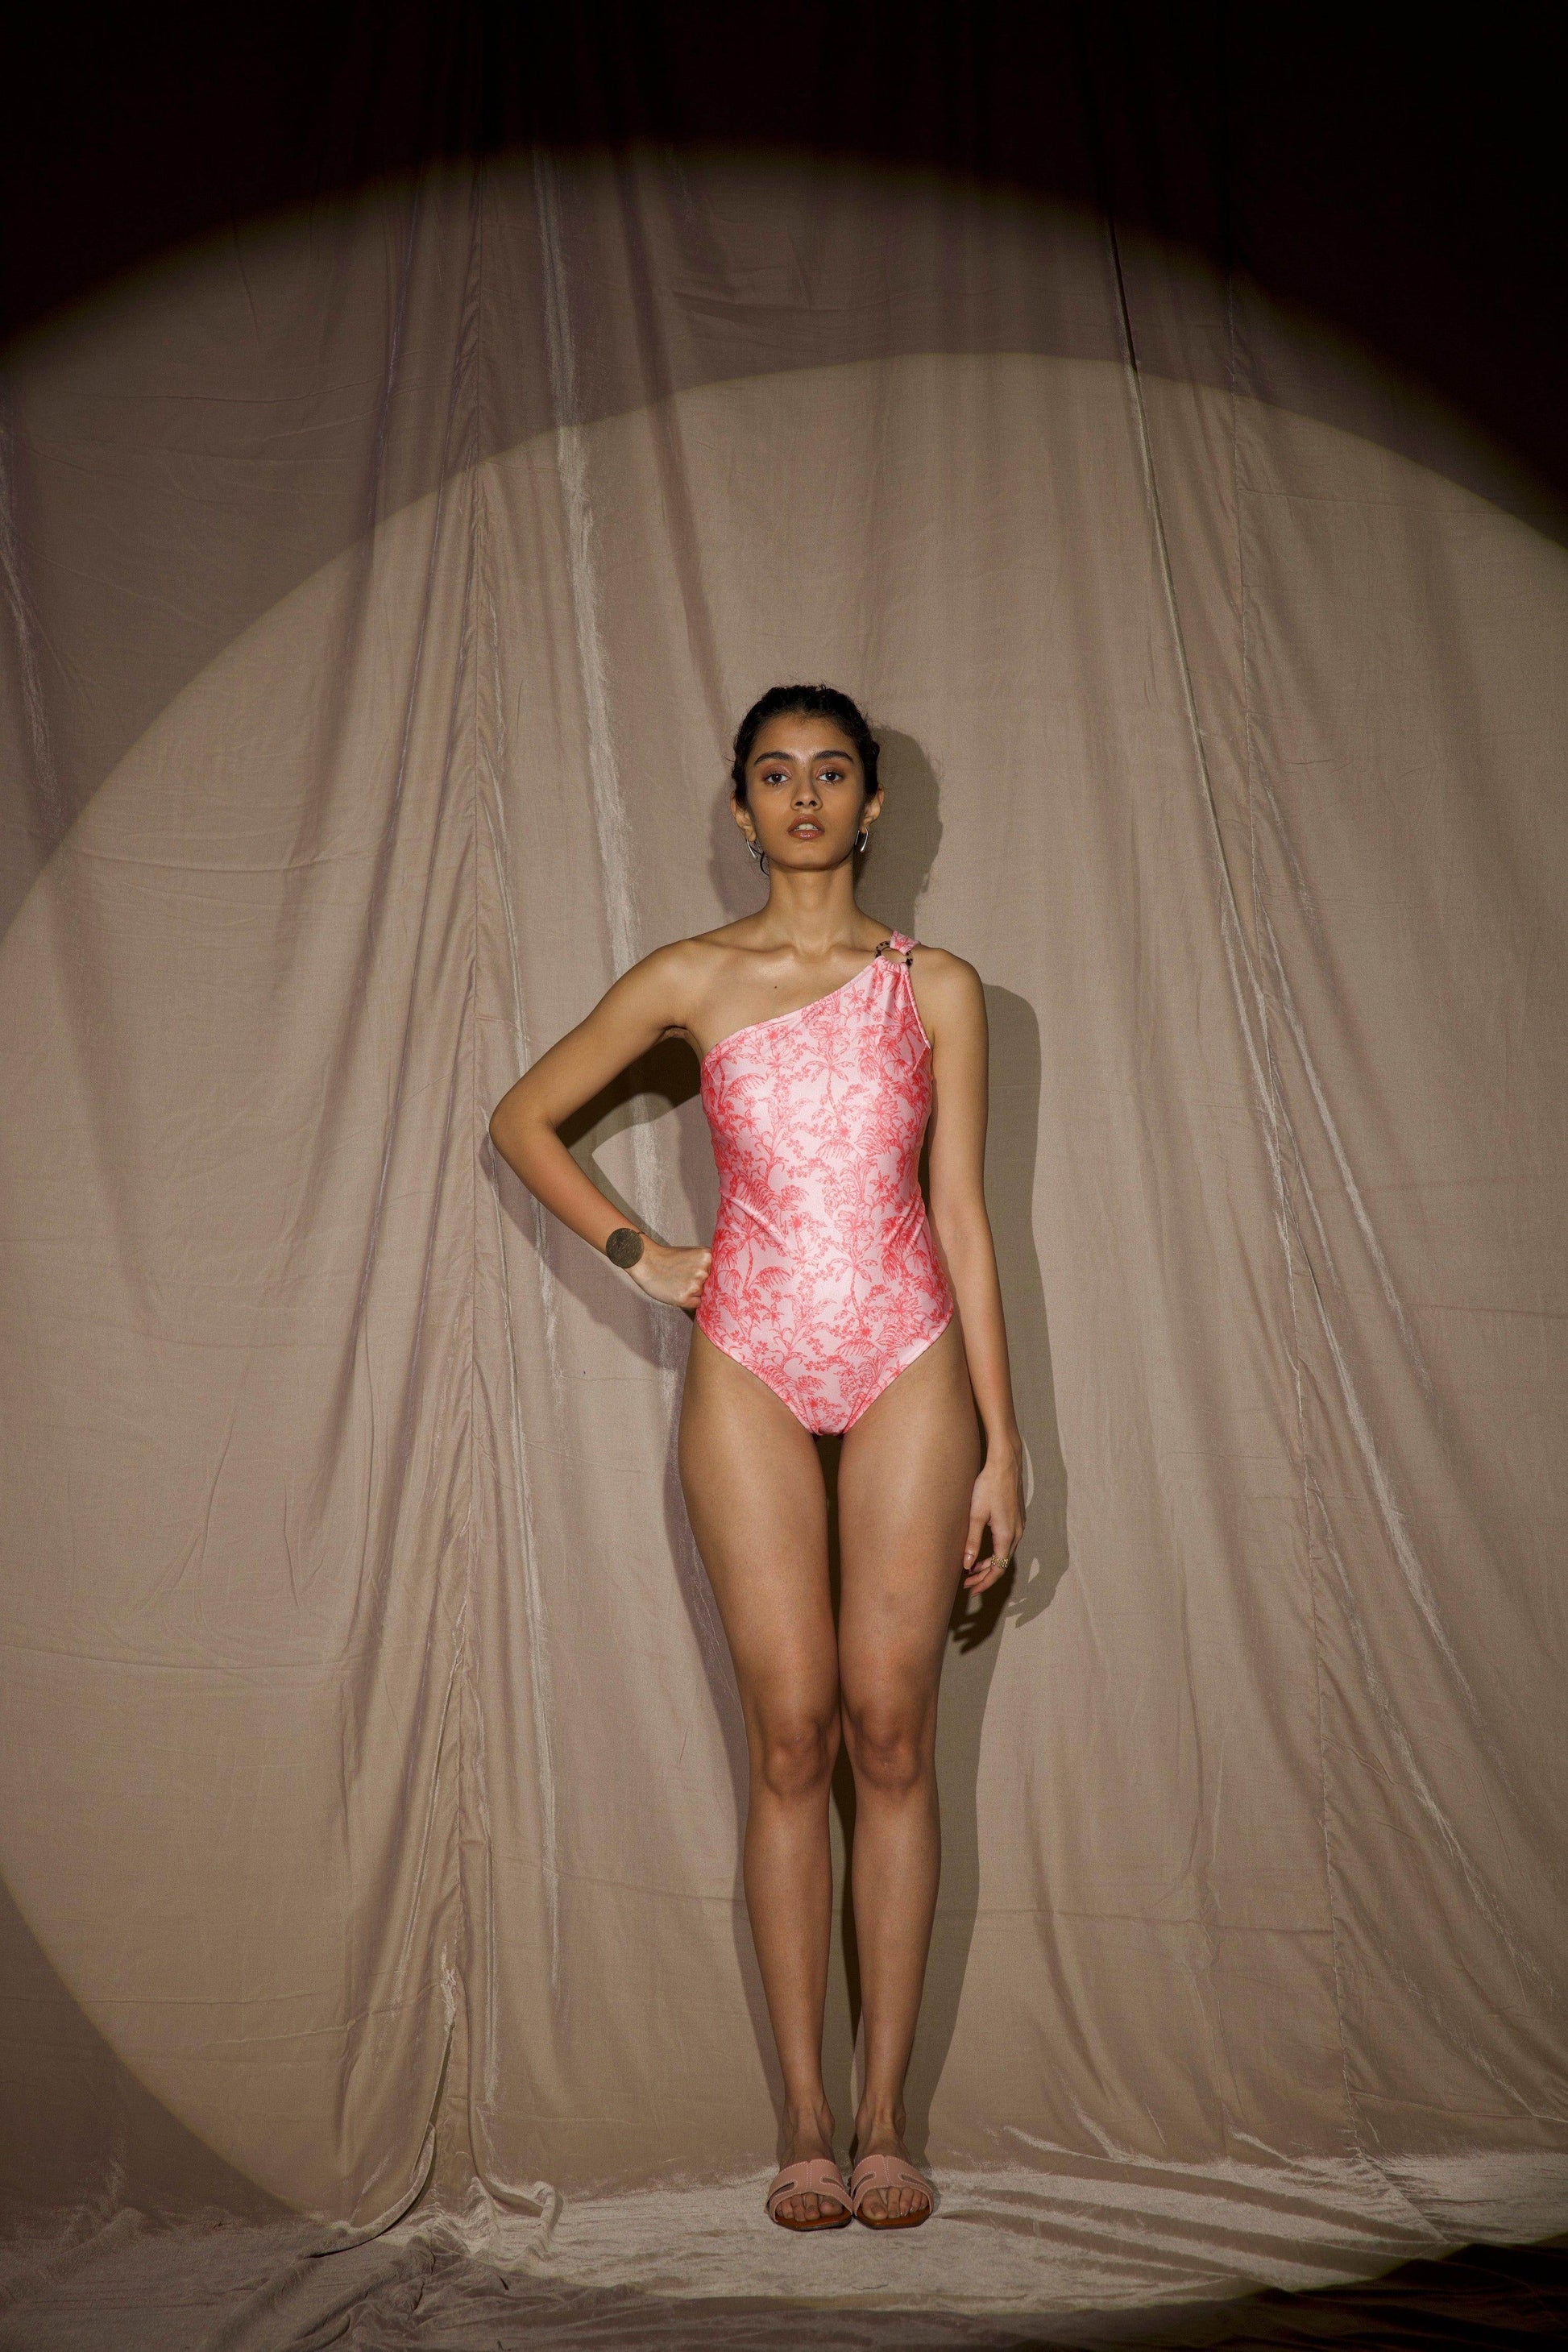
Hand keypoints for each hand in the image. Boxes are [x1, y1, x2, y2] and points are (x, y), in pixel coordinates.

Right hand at [627, 1236, 711, 1308]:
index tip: (702, 1275)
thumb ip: (707, 1263)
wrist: (646, 1262)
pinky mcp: (684, 1298)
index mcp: (707, 1257)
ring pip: (703, 1294)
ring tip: (678, 1282)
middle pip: (712, 1284)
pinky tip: (676, 1290)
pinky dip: (688, 1300)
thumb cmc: (668, 1258)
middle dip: (701, 1283)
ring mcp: (694, 1285)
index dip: (711, 1275)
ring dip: (693, 1292)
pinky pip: (696, 1304)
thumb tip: (722, 1279)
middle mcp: (703, 1271)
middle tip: (684, 1276)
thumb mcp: (692, 1253)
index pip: (719, 1272)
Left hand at [961, 1442, 1025, 1592]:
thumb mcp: (976, 1515)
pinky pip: (1006, 1542)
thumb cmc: (988, 1485)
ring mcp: (1018, 1524)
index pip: (998, 1568)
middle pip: (1002, 1562)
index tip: (972, 1589)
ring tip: (971, 1569)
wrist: (1005, 1463)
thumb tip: (967, 1564)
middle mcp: (1016, 1532)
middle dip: (985, 1575)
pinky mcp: (1016, 1517)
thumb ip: (972, 1541)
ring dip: (989, 1562)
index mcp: (1007, 1535)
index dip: (985, 1582)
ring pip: (1004, 1552)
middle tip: (967, 1582)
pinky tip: (982, 1549)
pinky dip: (994, 1550)